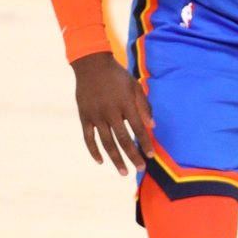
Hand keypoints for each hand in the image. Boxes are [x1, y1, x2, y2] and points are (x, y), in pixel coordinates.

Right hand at [71, 52, 155, 174]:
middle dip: (133, 155)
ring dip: (115, 158)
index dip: (145, 143)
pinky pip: (88, 138)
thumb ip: (144, 106)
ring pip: (106, 142)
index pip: (138, 128)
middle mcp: (110, 111)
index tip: (151, 156)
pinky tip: (101, 161)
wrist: (91, 65)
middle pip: (123, 139)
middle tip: (140, 169)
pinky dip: (94, 151)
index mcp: (126, 103)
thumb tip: (153, 126)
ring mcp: (96, 115)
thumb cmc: (117, 76)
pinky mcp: (84, 117)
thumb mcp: (135, 86)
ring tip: (123, 171)